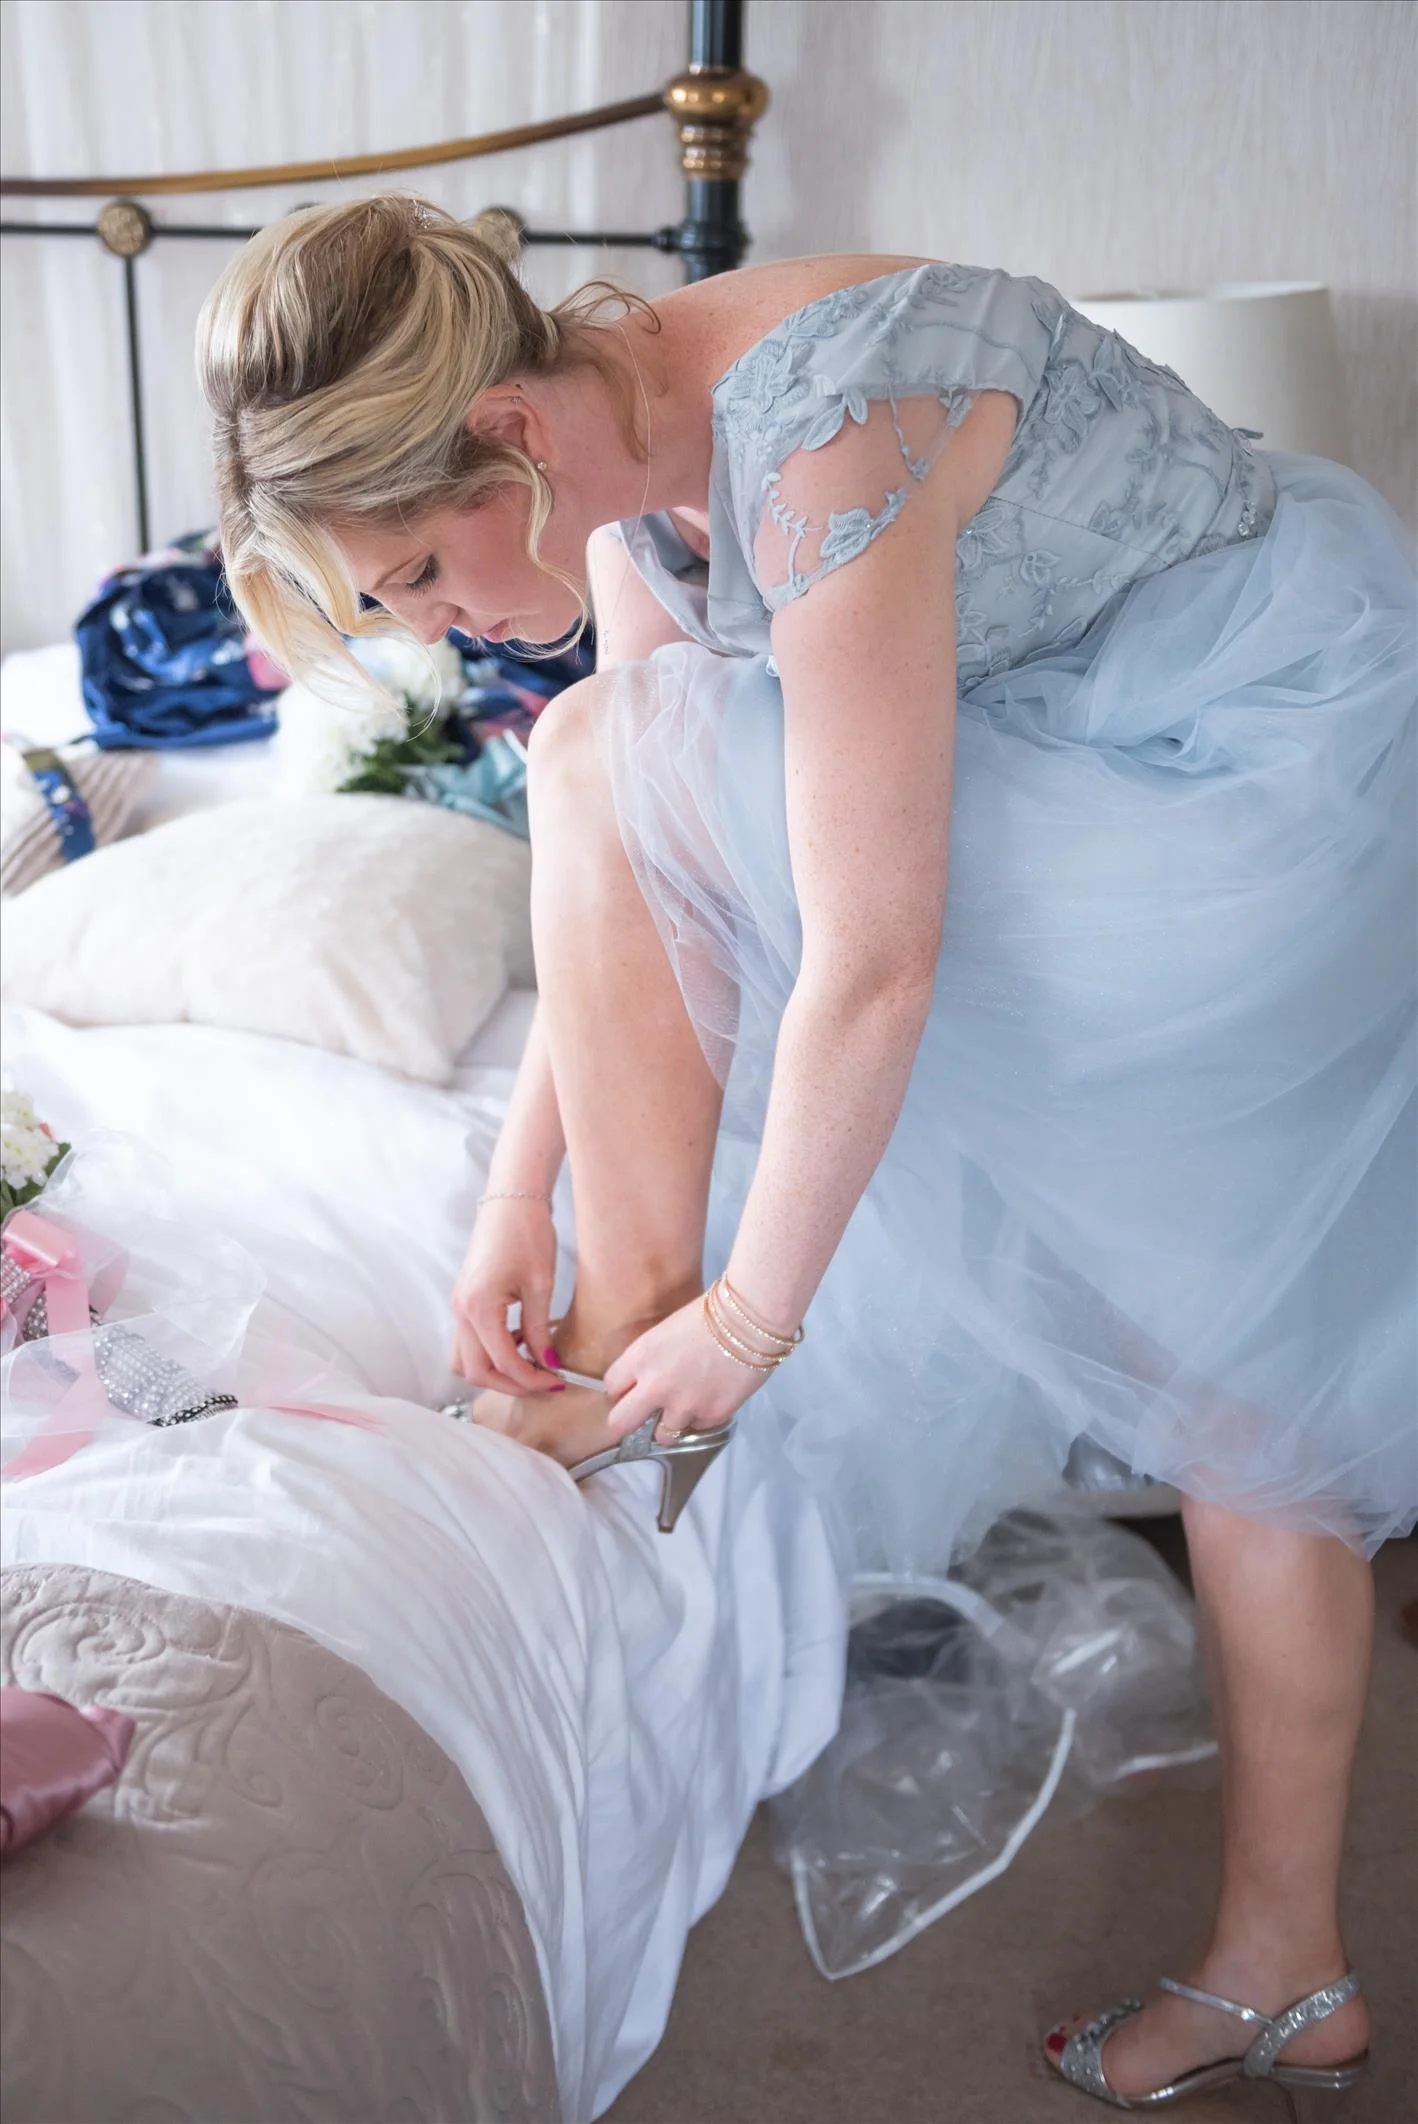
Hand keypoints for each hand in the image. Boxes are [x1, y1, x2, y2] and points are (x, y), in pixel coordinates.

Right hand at [450, 1197, 560, 1394]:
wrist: (510, 1201)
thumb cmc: (527, 1234)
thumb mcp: (540, 1285)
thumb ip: (540, 1330)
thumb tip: (547, 1363)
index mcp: (479, 1308)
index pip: (502, 1362)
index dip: (530, 1380)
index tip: (556, 1382)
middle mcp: (461, 1311)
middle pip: (475, 1371)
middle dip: (510, 1384)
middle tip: (542, 1384)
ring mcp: (458, 1307)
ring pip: (466, 1361)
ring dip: (495, 1372)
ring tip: (529, 1366)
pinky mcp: (463, 1301)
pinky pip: (468, 1342)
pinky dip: (489, 1352)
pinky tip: (518, 1344)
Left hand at [602, 1293, 772, 1443]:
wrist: (750, 1320)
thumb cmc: (708, 1313)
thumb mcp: (665, 1332)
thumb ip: (650, 1360)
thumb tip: (646, 1380)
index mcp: (640, 1358)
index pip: (611, 1387)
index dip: (621, 1389)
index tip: (630, 1390)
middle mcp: (655, 1387)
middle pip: (621, 1423)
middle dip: (628, 1421)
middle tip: (640, 1418)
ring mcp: (684, 1406)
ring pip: (663, 1435)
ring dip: (671, 1423)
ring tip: (687, 1405)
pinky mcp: (711, 1416)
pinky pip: (697, 1427)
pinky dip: (701, 1417)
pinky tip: (712, 1397)